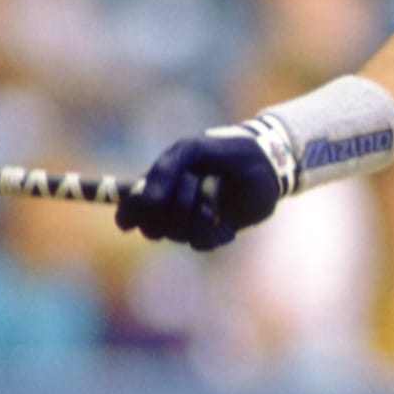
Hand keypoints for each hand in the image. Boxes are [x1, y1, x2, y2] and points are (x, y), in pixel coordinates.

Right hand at [114, 120, 294, 250]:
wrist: (265, 161)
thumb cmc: (225, 152)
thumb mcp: (192, 150)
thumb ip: (165, 168)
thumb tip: (147, 200)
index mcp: (160, 187)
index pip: (130, 211)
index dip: (127, 215)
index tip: (135, 208)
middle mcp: (172, 210)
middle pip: (149, 228)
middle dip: (165, 206)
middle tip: (190, 181)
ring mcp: (193, 225)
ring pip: (174, 234)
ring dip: (189, 210)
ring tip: (209, 191)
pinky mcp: (215, 235)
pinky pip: (198, 243)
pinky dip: (205, 227)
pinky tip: (217, 212)